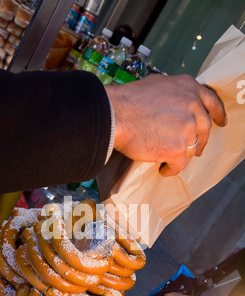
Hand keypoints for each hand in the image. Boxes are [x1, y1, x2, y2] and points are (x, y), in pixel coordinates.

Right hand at [105, 74, 226, 176]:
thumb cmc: (128, 100)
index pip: (212, 102)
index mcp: (189, 88)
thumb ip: (174, 94)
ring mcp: (187, 128)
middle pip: (204, 129)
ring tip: (168, 159)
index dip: (218, 114)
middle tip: (195, 150)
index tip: (221, 122)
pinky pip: (179, 164)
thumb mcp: (158, 84)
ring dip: (180, 156)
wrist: (115, 115)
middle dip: (200, 141)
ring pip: (190, 149)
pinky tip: (163, 169)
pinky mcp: (177, 149)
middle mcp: (192, 106)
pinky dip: (171, 169)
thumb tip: (176, 104)